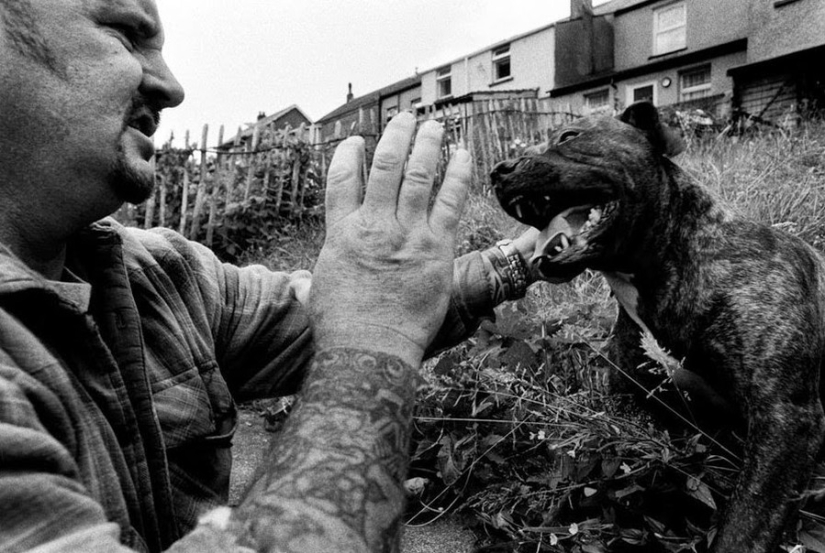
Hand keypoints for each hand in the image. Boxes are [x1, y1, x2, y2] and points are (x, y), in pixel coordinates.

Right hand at [309, 112, 470, 364]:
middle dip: (397, 136)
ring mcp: (408, 233)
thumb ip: (308, 282)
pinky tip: (463, 155)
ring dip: (427, 144)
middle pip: (386, 165)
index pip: (342, 179)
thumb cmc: (340, 326)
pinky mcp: (437, 248)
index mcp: (342, 233)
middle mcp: (375, 225)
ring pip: (419, 175)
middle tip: (406, 118)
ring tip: (435, 125)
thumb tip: (297, 285)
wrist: (370, 347)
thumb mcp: (315, 296)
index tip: (355, 140)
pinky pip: (450, 201)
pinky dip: (458, 175)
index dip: (349, 154)